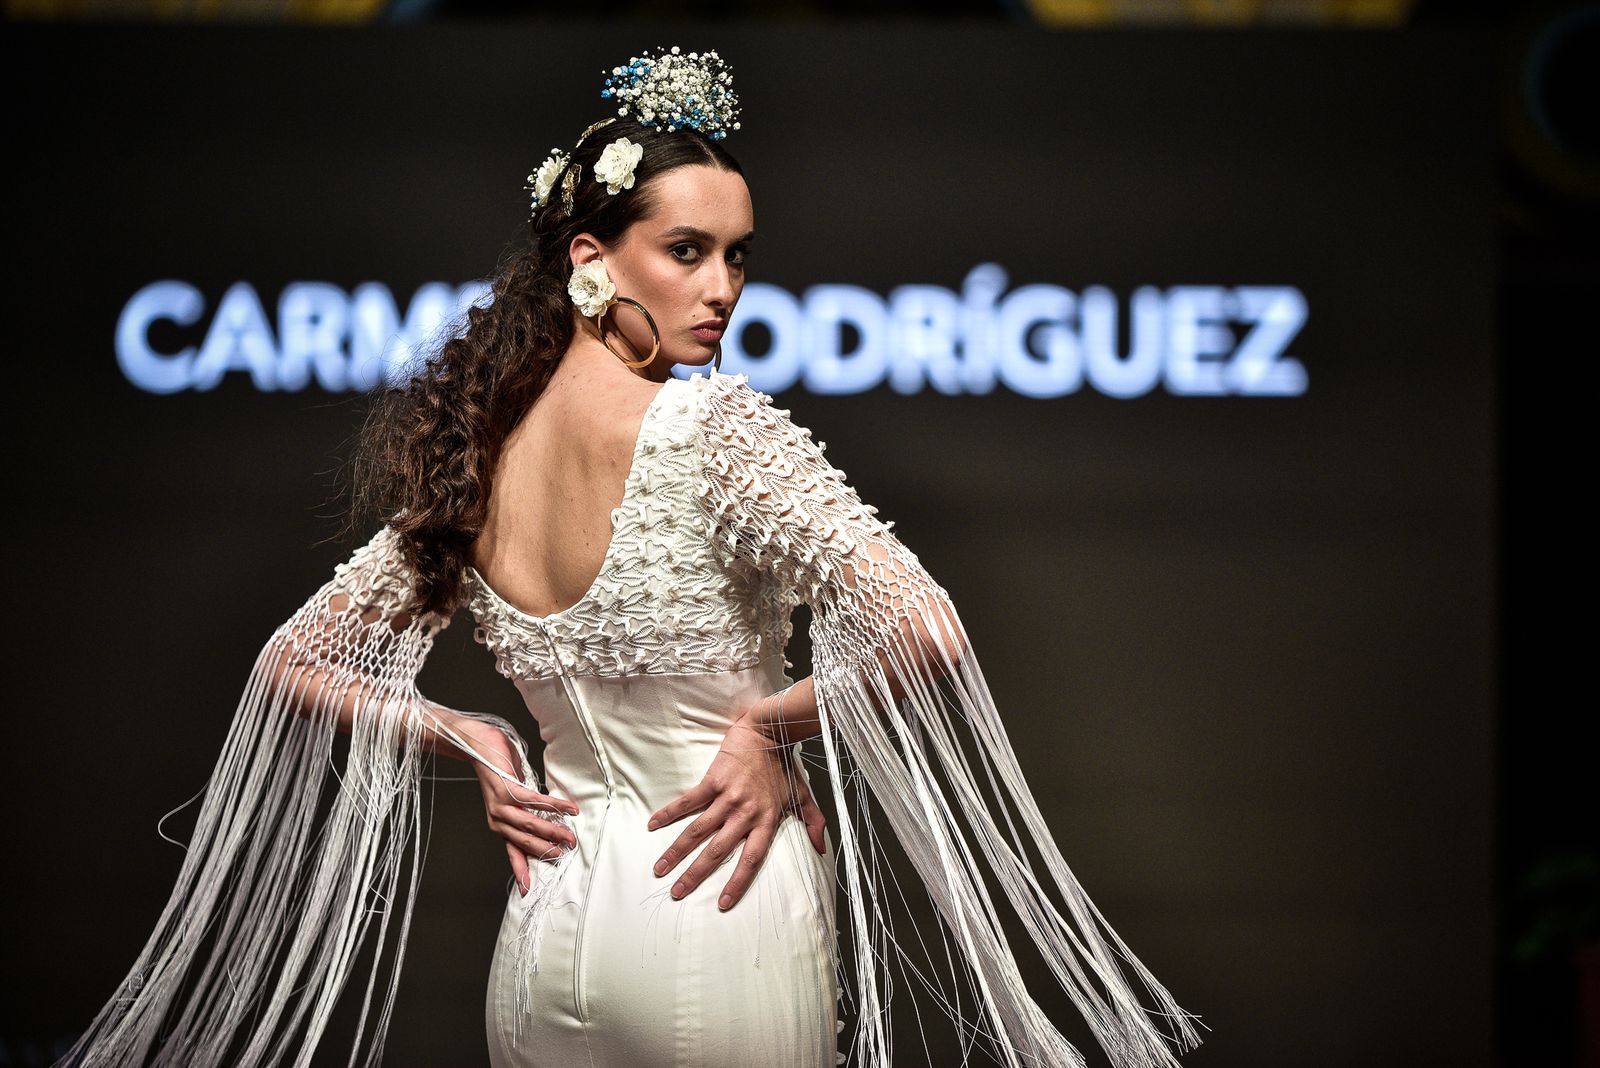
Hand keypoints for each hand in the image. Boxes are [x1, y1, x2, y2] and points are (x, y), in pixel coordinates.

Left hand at [454, 716, 579, 896]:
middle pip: (525, 841)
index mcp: (498, 824)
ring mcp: (500, 805)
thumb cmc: (497, 768)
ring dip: (552, 831)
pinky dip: (553, 805)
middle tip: (568, 853)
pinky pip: (534, 801)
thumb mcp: (511, 794)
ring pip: (530, 825)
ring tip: (571, 836)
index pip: (512, 852)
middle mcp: (497, 820)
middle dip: (548, 850)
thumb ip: (525, 809)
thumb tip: (548, 817)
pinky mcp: (507, 789)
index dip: (521, 871)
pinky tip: (568, 808)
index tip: (528, 891)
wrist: (475, 744)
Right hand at [646, 722, 826, 911]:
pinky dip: (669, 813)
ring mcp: (727, 797)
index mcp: (766, 820)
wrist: (769, 731)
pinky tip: (652, 825)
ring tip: (660, 869)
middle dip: (695, 875)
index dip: (737, 882)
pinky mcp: (712, 780)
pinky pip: (688, 801)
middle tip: (677, 894)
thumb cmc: (784, 766)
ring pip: (698, 831)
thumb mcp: (802, 796)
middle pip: (717, 850)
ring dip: (677, 851)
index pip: (751, 859)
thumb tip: (821, 850)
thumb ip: (813, 823)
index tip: (722, 904)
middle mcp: (745, 813)